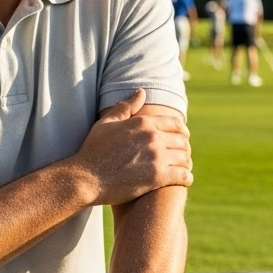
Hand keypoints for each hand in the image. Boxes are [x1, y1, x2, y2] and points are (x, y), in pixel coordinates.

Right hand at [75, 89, 192, 204]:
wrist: (85, 178)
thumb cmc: (93, 151)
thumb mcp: (107, 123)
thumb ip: (126, 107)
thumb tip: (141, 92)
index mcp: (144, 122)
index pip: (175, 124)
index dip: (182, 131)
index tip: (182, 138)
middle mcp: (153, 137)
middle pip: (182, 141)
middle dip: (184, 148)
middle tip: (183, 155)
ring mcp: (156, 157)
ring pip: (184, 158)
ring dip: (186, 163)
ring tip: (184, 168)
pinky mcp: (158, 177)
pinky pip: (183, 175)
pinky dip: (187, 178)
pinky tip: (185, 180)